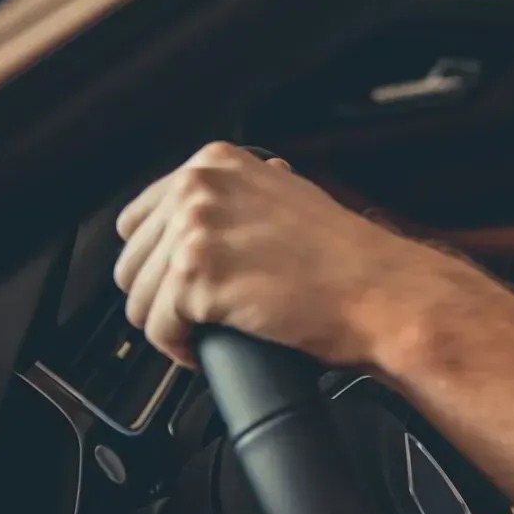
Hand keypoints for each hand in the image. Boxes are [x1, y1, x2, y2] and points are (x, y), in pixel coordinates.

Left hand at [113, 142, 438, 369]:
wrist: (381, 293)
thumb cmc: (350, 260)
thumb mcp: (286, 198)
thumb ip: (237, 198)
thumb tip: (202, 219)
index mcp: (216, 163)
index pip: (139, 218)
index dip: (159, 261)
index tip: (181, 284)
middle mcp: (199, 188)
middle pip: (132, 261)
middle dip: (161, 296)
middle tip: (197, 316)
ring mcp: (195, 230)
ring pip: (139, 299)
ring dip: (170, 325)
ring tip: (206, 333)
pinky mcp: (196, 277)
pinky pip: (157, 330)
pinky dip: (179, 350)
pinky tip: (207, 347)